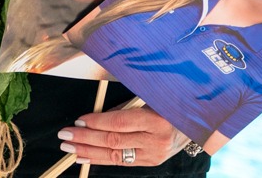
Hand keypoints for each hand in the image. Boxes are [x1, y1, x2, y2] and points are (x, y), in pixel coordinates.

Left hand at [55, 106, 188, 166]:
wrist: (196, 123)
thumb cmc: (167, 104)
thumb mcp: (150, 97)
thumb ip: (125, 106)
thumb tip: (95, 115)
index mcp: (157, 119)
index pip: (120, 123)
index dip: (97, 122)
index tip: (78, 119)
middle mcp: (157, 141)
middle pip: (114, 141)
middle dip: (86, 138)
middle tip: (65, 135)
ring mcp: (154, 155)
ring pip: (115, 155)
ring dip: (88, 151)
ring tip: (69, 147)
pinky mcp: (151, 162)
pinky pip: (122, 162)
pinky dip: (100, 159)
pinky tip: (84, 156)